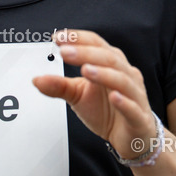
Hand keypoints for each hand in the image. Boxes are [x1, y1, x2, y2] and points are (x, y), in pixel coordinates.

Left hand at [33, 30, 156, 158]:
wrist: (130, 137)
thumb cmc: (108, 111)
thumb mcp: (78, 96)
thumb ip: (59, 86)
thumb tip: (36, 80)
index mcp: (111, 65)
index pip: (97, 44)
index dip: (79, 39)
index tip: (58, 38)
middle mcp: (126, 75)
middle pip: (109, 58)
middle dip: (86, 53)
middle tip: (65, 52)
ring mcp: (135, 95)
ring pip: (122, 80)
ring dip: (103, 73)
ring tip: (85, 70)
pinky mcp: (139, 117)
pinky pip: (133, 107)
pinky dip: (124, 101)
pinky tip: (113, 97)